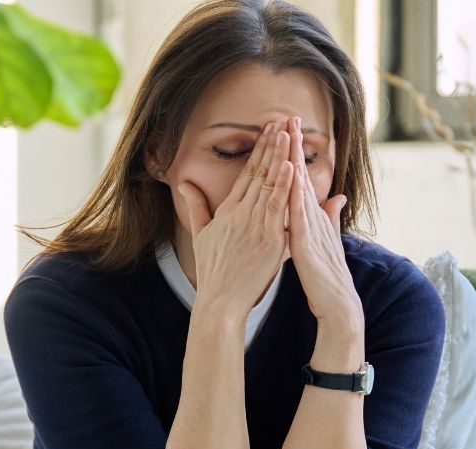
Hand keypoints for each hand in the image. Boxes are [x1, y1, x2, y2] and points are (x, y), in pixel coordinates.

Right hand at [175, 120, 295, 318]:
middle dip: (271, 144)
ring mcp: (255, 225)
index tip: (268, 129)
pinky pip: (278, 208)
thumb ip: (196, 206)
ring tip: (288, 133)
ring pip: (269, 184)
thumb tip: (184, 182)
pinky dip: (284, 186)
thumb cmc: (213, 270)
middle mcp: (241, 213)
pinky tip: (290, 167)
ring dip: (279, 157)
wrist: (220, 301)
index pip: (247, 172)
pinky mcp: (268, 240)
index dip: (259, 149)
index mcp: (227, 210)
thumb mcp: (201, 235)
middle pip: (259, 172)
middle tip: (282, 119)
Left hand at [285, 116, 359, 325]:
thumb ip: (330, 218)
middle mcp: (312, 217)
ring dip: (294, 161)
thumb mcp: (326, 241)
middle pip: (300, 175)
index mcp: (311, 216)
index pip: (299, 179)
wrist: (336, 303)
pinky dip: (294, 193)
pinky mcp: (306, 243)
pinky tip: (290, 176)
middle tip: (289, 116)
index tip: (287, 129)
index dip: (293, 154)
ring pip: (300, 188)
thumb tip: (337, 198)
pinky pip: (298, 214)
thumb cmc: (328, 276)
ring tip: (289, 135)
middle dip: (294, 147)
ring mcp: (310, 228)